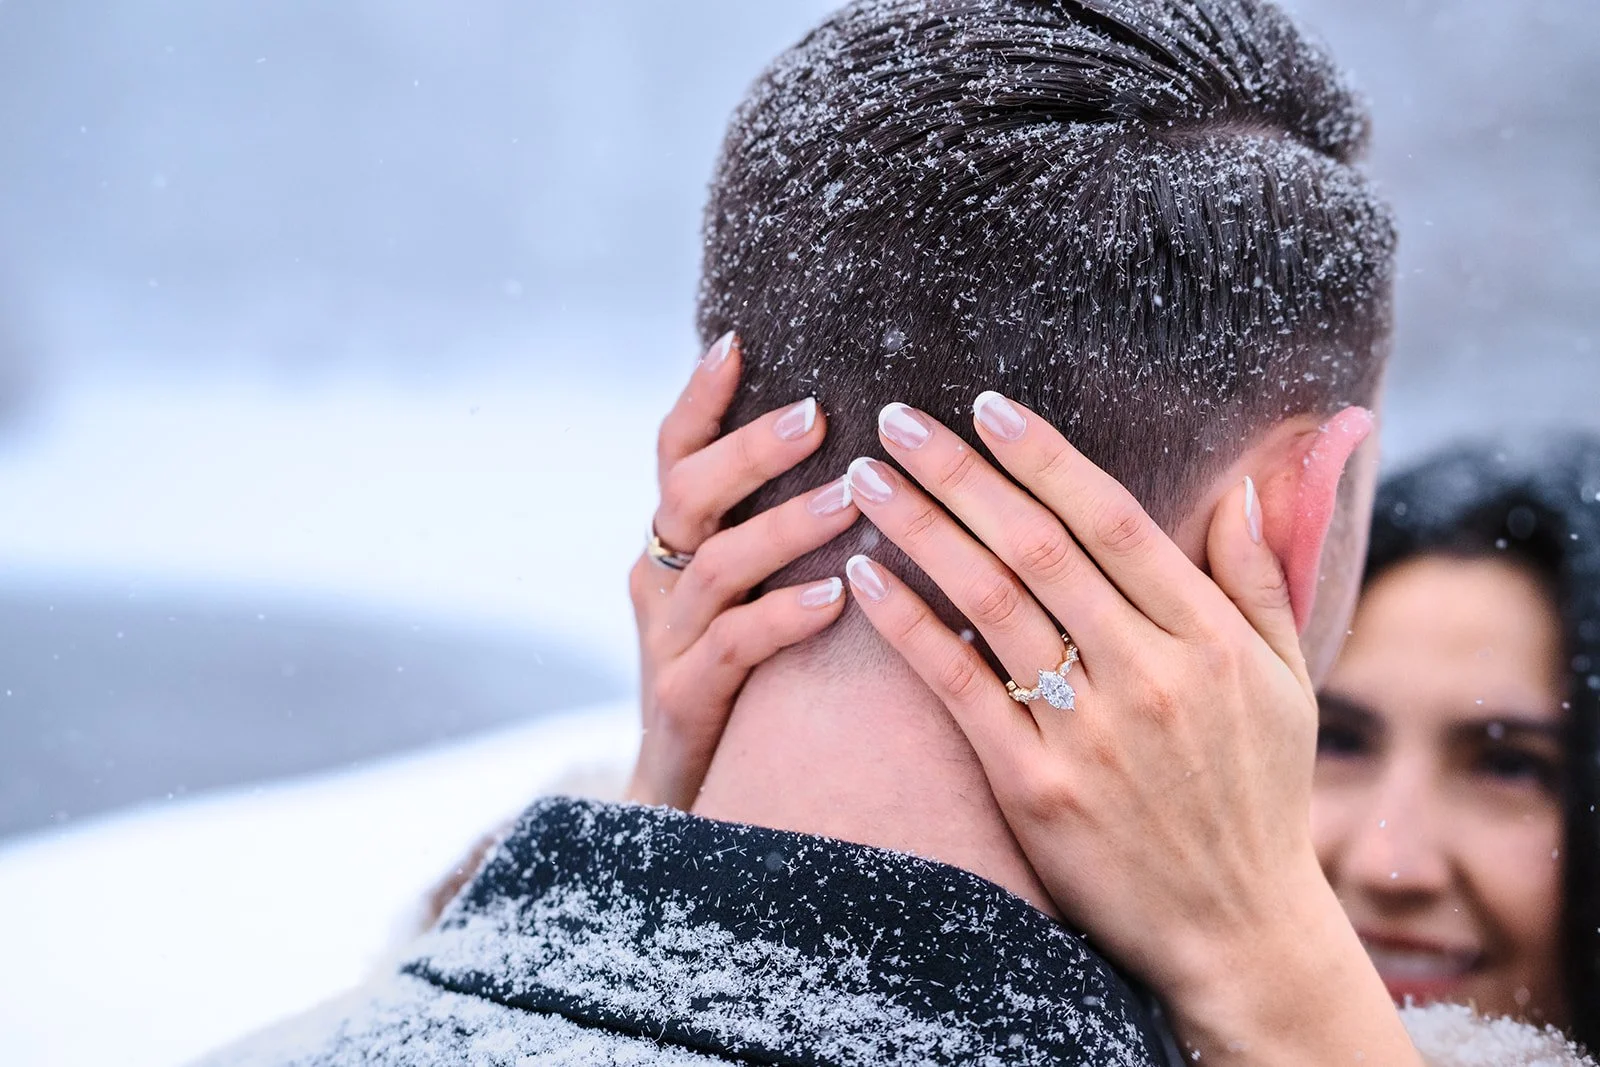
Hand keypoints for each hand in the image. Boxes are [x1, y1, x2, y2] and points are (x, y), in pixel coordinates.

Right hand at [625, 333, 858, 808]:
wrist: (695, 801)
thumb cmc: (746, 681)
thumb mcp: (749, 594)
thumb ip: (777, 528)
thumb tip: (861, 450)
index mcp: (676, 544)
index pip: (676, 453)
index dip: (700, 397)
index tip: (739, 342)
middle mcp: (661, 580)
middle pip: (688, 493)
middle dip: (749, 449)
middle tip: (818, 414)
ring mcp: (666, 641)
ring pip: (716, 565)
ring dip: (785, 527)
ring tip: (850, 499)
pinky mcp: (686, 700)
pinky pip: (732, 647)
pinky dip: (782, 617)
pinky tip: (834, 599)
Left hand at [843, 395, 1419, 1064]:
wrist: (1237, 930)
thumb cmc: (1259, 797)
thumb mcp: (1290, 683)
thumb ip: (1261, 579)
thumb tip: (1240, 484)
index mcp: (1211, 639)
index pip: (1113, 520)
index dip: (1044, 456)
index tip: (988, 406)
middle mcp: (1151, 674)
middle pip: (1036, 547)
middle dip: (958, 473)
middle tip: (895, 418)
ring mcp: (1090, 734)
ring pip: (988, 603)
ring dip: (920, 530)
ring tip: (866, 480)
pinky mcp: (1036, 788)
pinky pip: (958, 688)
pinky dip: (908, 626)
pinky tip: (864, 577)